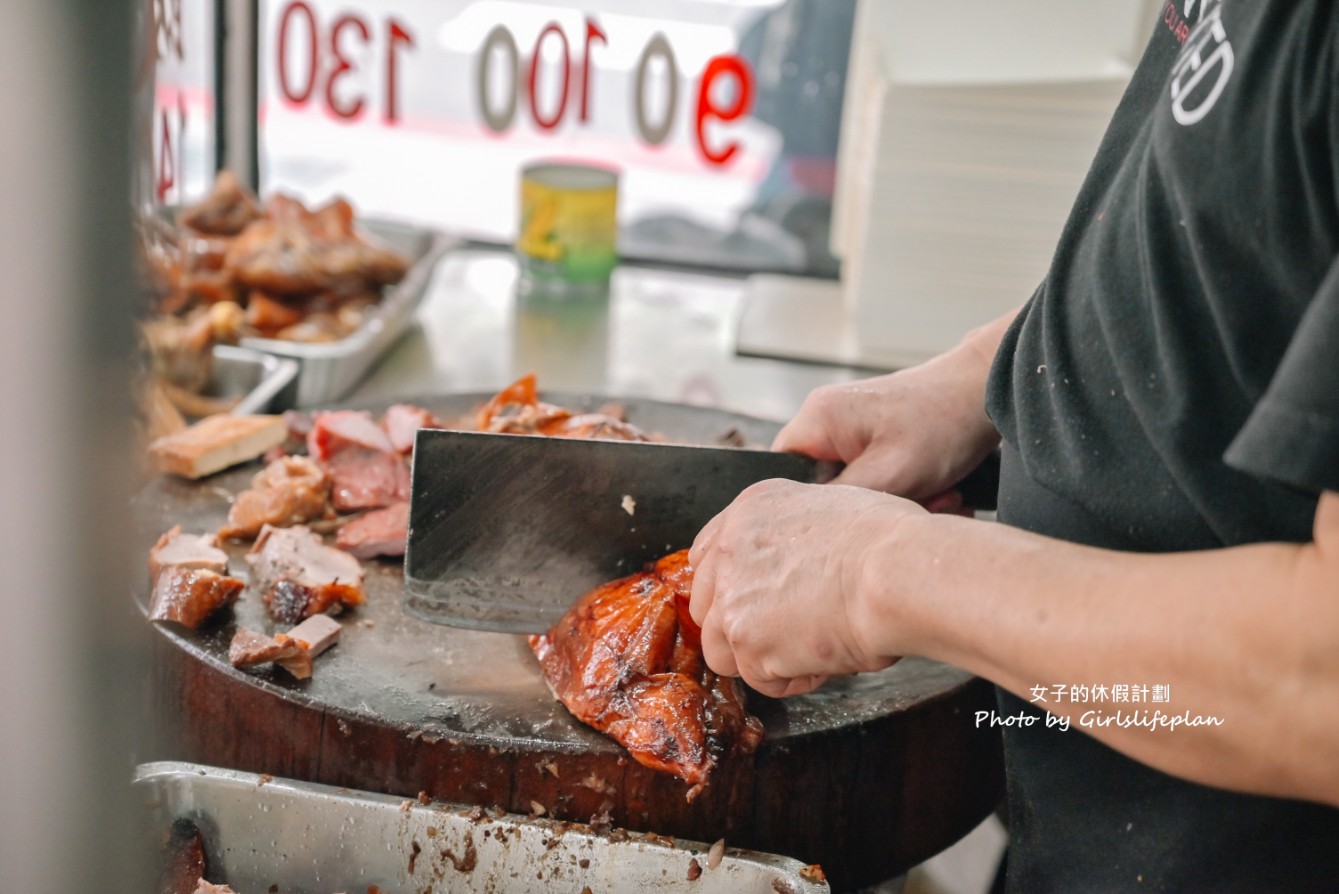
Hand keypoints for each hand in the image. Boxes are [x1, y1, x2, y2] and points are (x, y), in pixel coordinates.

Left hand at [688, 479, 923, 696]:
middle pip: (706, 605)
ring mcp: (732, 598)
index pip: (708, 555)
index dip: (731, 586)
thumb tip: (809, 557)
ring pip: (720, 649)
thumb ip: (798, 532)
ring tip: (806, 651)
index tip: (754, 602)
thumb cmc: (889, 540)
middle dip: (741, 625)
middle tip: (786, 632)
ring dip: (759, 659)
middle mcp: (729, 551)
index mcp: (750, 510)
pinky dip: (791, 680)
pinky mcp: (747, 642)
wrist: (895, 572)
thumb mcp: (832, 507)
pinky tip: (824, 661)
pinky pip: (759, 680)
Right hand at [772, 332, 1003, 502]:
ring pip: (858, 489)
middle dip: (871, 508)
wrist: (988, 390)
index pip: (781, 478)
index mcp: (816, 419)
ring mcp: (852, 428)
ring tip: (939, 494)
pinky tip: (941, 489)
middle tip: (916, 503)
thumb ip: (839, 500)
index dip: (813, 509)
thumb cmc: (943, 420)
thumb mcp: (889, 473)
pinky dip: (909, 490)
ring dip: (900, 502)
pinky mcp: (875, 437)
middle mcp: (827, 420)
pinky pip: (878, 479)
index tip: (853, 520)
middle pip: (824, 488)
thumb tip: (807, 525)